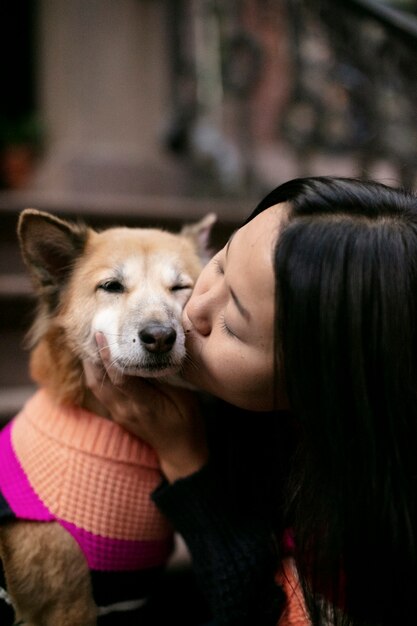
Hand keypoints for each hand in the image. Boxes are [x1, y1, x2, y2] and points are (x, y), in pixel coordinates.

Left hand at [83, 333, 207, 481]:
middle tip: (93, 327)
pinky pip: (99, 390)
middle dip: (93, 354)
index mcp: (144, 405)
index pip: (119, 378)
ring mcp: (118, 413)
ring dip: (92, 362)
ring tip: (93, 338)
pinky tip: (99, 357)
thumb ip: (165, 377)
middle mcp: (125, 410)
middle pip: (99, 380)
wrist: (179, 451)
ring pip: (95, 385)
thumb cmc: (187, 422)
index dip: (108, 355)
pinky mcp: (116, 413)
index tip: (101, 333)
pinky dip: (96, 372)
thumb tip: (149, 353)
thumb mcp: (183, 397)